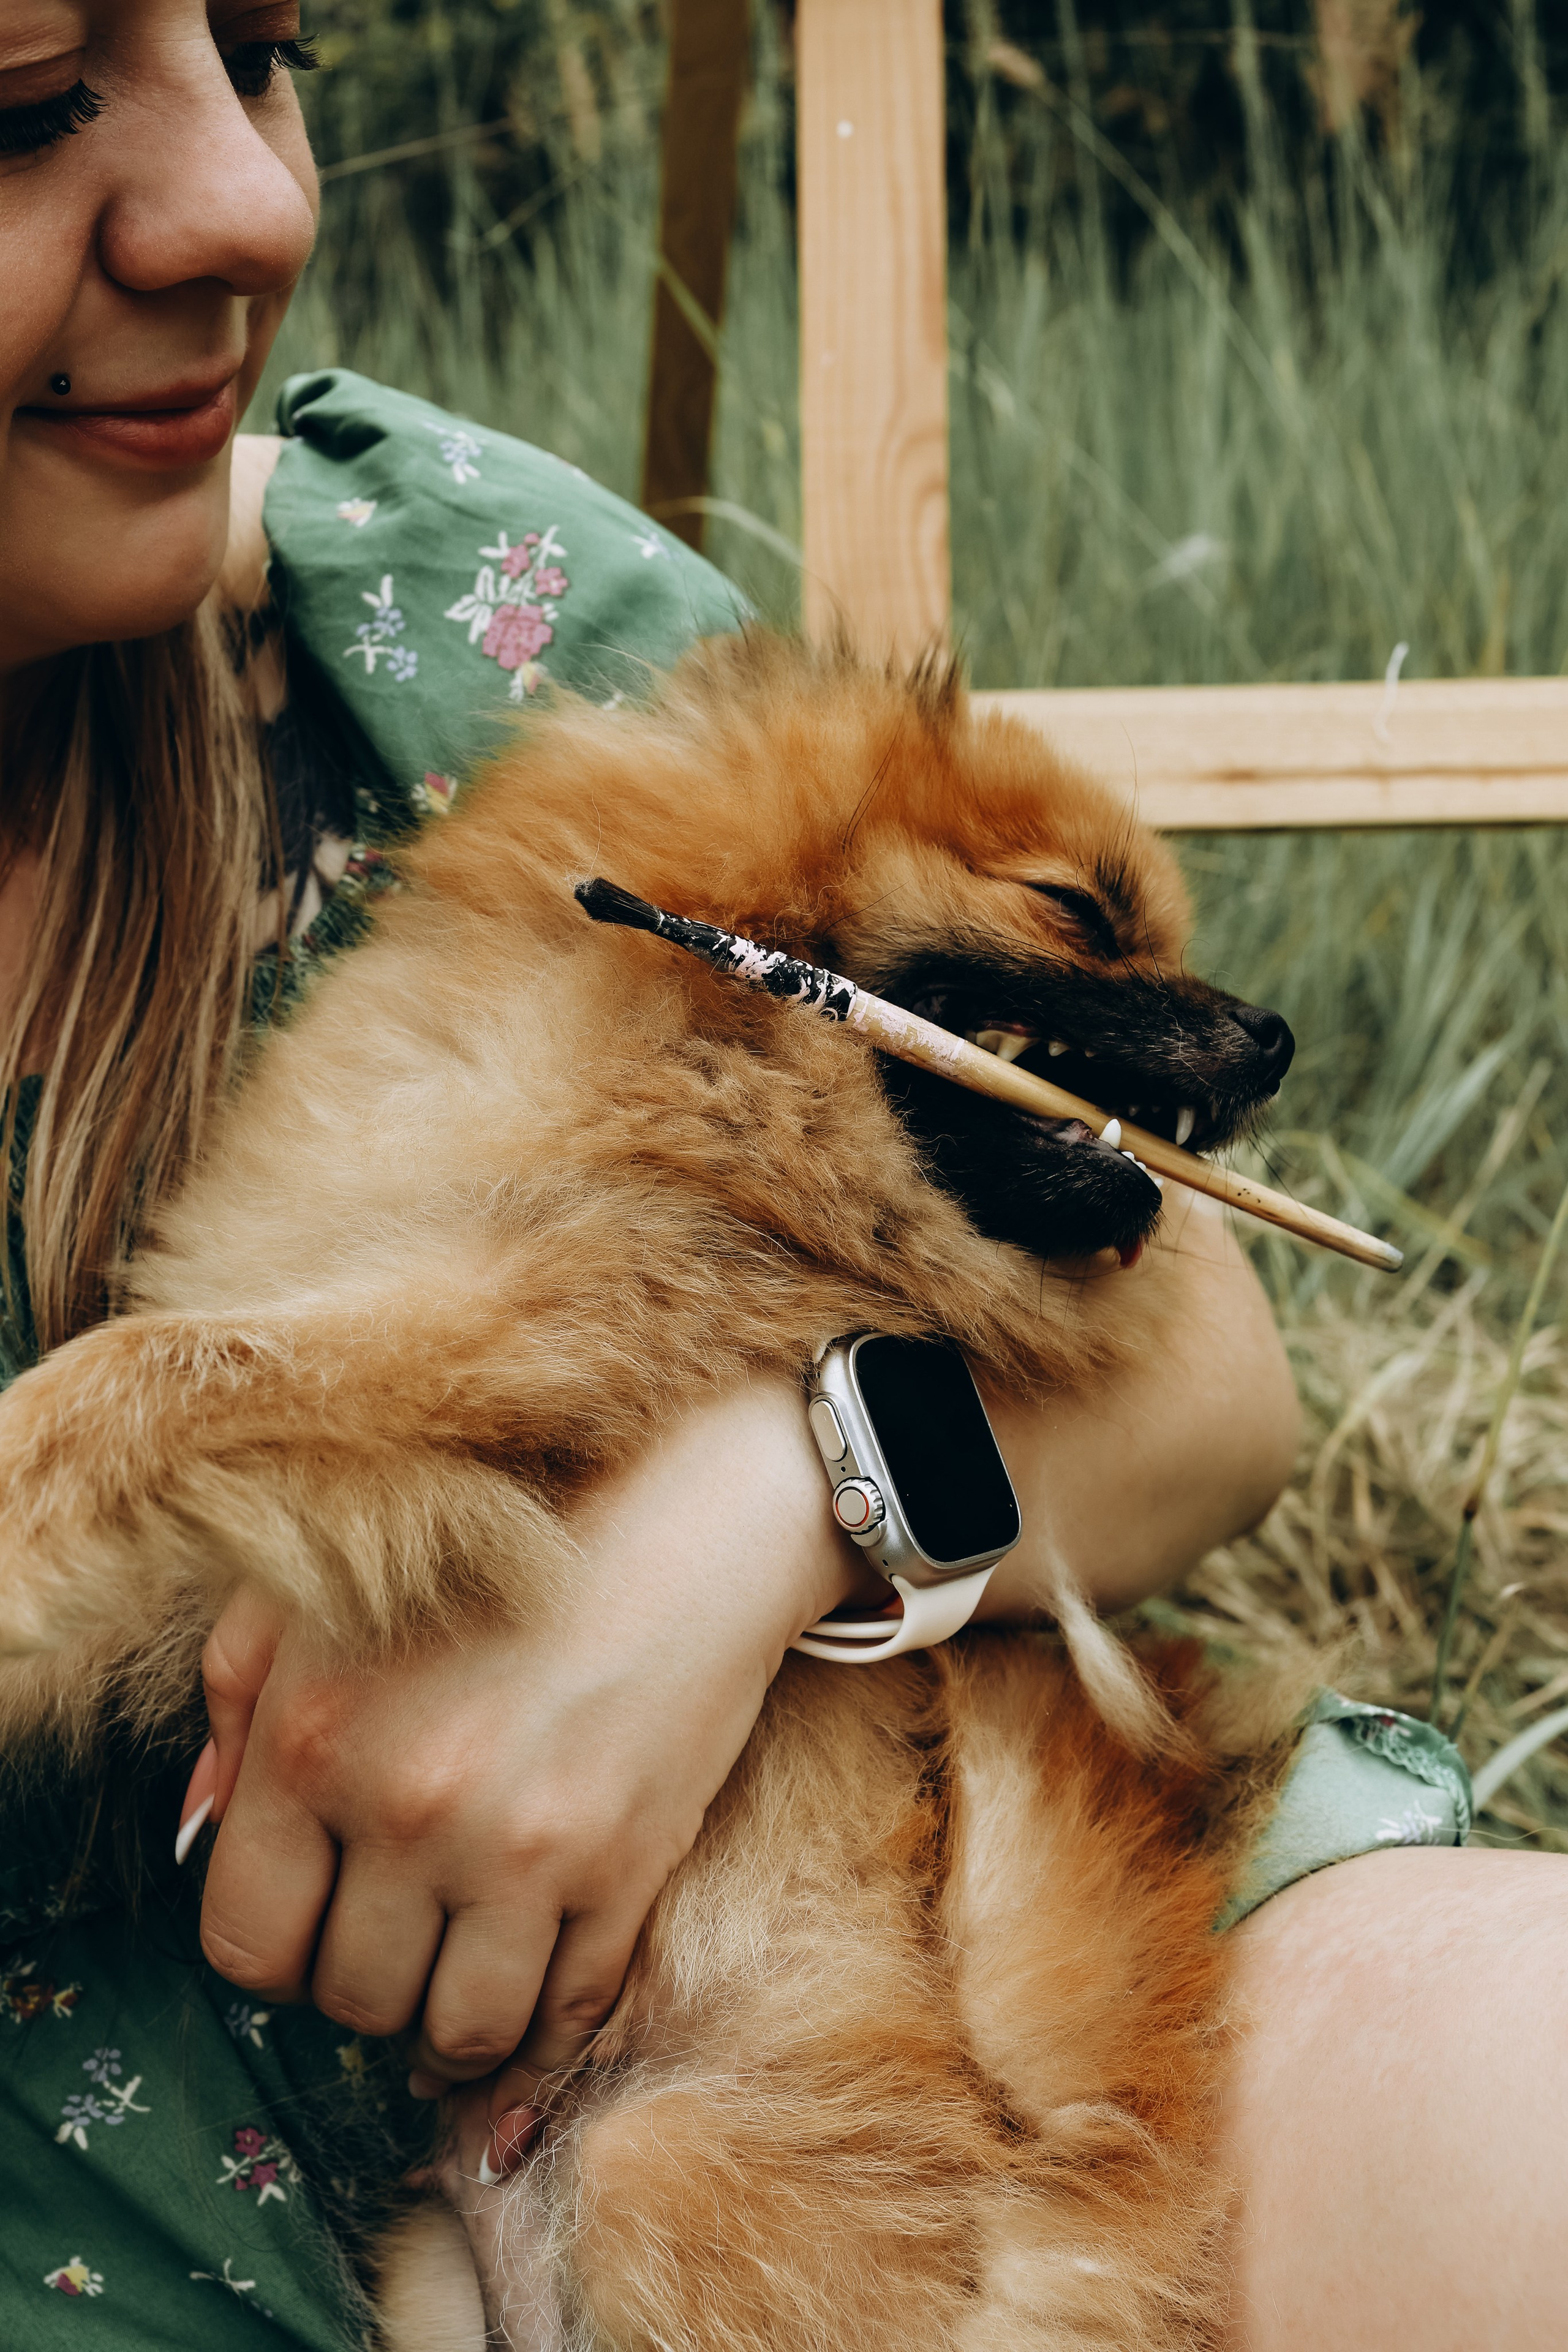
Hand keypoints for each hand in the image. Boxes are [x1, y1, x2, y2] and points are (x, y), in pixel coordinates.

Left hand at [184, 1378, 865, 2172]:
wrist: (688, 1514)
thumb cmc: (500, 1543)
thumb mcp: (335, 1587)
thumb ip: (240, 1700)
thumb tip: (200, 1827)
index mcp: (313, 1733)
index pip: (247, 1941)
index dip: (276, 1956)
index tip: (312, 1932)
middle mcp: (407, 1802)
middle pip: (352, 1998)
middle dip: (370, 1984)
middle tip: (399, 1941)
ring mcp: (523, 1843)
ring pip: (459, 2028)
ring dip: (454, 2025)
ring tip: (461, 1980)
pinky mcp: (624, 1868)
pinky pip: (567, 2015)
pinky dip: (544, 2039)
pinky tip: (531, 2009)